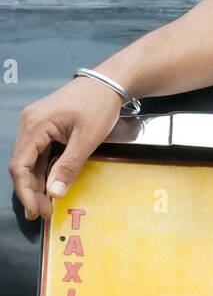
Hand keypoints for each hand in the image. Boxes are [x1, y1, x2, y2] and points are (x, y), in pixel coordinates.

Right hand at [8, 77, 124, 221]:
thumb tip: (54, 193)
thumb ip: (69, 166)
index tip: (37, 210)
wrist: (110, 82)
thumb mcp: (87, 138)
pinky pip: (39, 152)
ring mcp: (36, 124)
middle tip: (44, 213)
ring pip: (29, 160)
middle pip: (22, 165)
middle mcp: (29, 123)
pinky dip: (44, 170)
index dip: (26, 191)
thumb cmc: (100, 105)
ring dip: (37, 183)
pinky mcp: (45, 126)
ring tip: (46, 206)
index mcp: (35, 124)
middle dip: (31, 191)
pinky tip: (49, 186)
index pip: (19, 165)